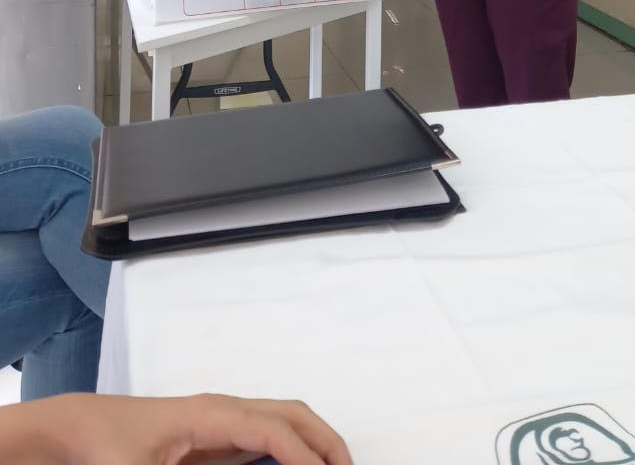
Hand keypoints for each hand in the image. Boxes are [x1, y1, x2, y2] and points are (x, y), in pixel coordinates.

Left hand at [12, 393, 351, 464]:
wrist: (78, 429)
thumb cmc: (108, 449)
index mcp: (212, 414)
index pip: (273, 429)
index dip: (304, 455)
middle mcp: (223, 410)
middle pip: (291, 414)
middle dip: (326, 442)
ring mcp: (220, 419)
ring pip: (283, 422)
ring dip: (313, 444)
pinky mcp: (213, 435)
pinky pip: (265, 437)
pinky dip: (290, 451)